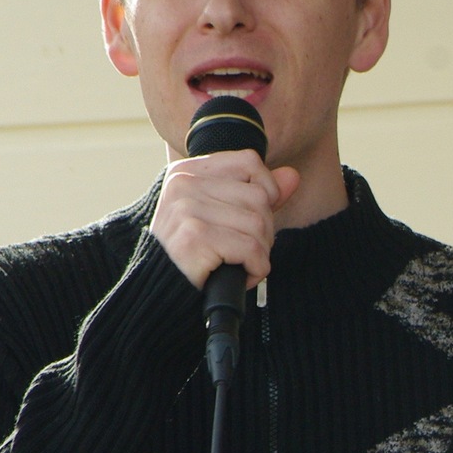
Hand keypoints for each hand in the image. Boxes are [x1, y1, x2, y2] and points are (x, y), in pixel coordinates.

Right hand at [150, 149, 300, 289]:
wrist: (159, 290)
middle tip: (241, 251)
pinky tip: (238, 275)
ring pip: (259, 224)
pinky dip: (255, 269)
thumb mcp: (223, 216)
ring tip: (237, 263)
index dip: (265, 191)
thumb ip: (257, 193)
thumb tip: (293, 176)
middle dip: (263, 231)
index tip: (250, 218)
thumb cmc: (193, 253)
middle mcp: (184, 184)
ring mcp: (187, 209)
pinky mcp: (195, 236)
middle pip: (259, 197)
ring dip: (259, 253)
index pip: (248, 162)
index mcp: (188, 172)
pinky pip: (251, 249)